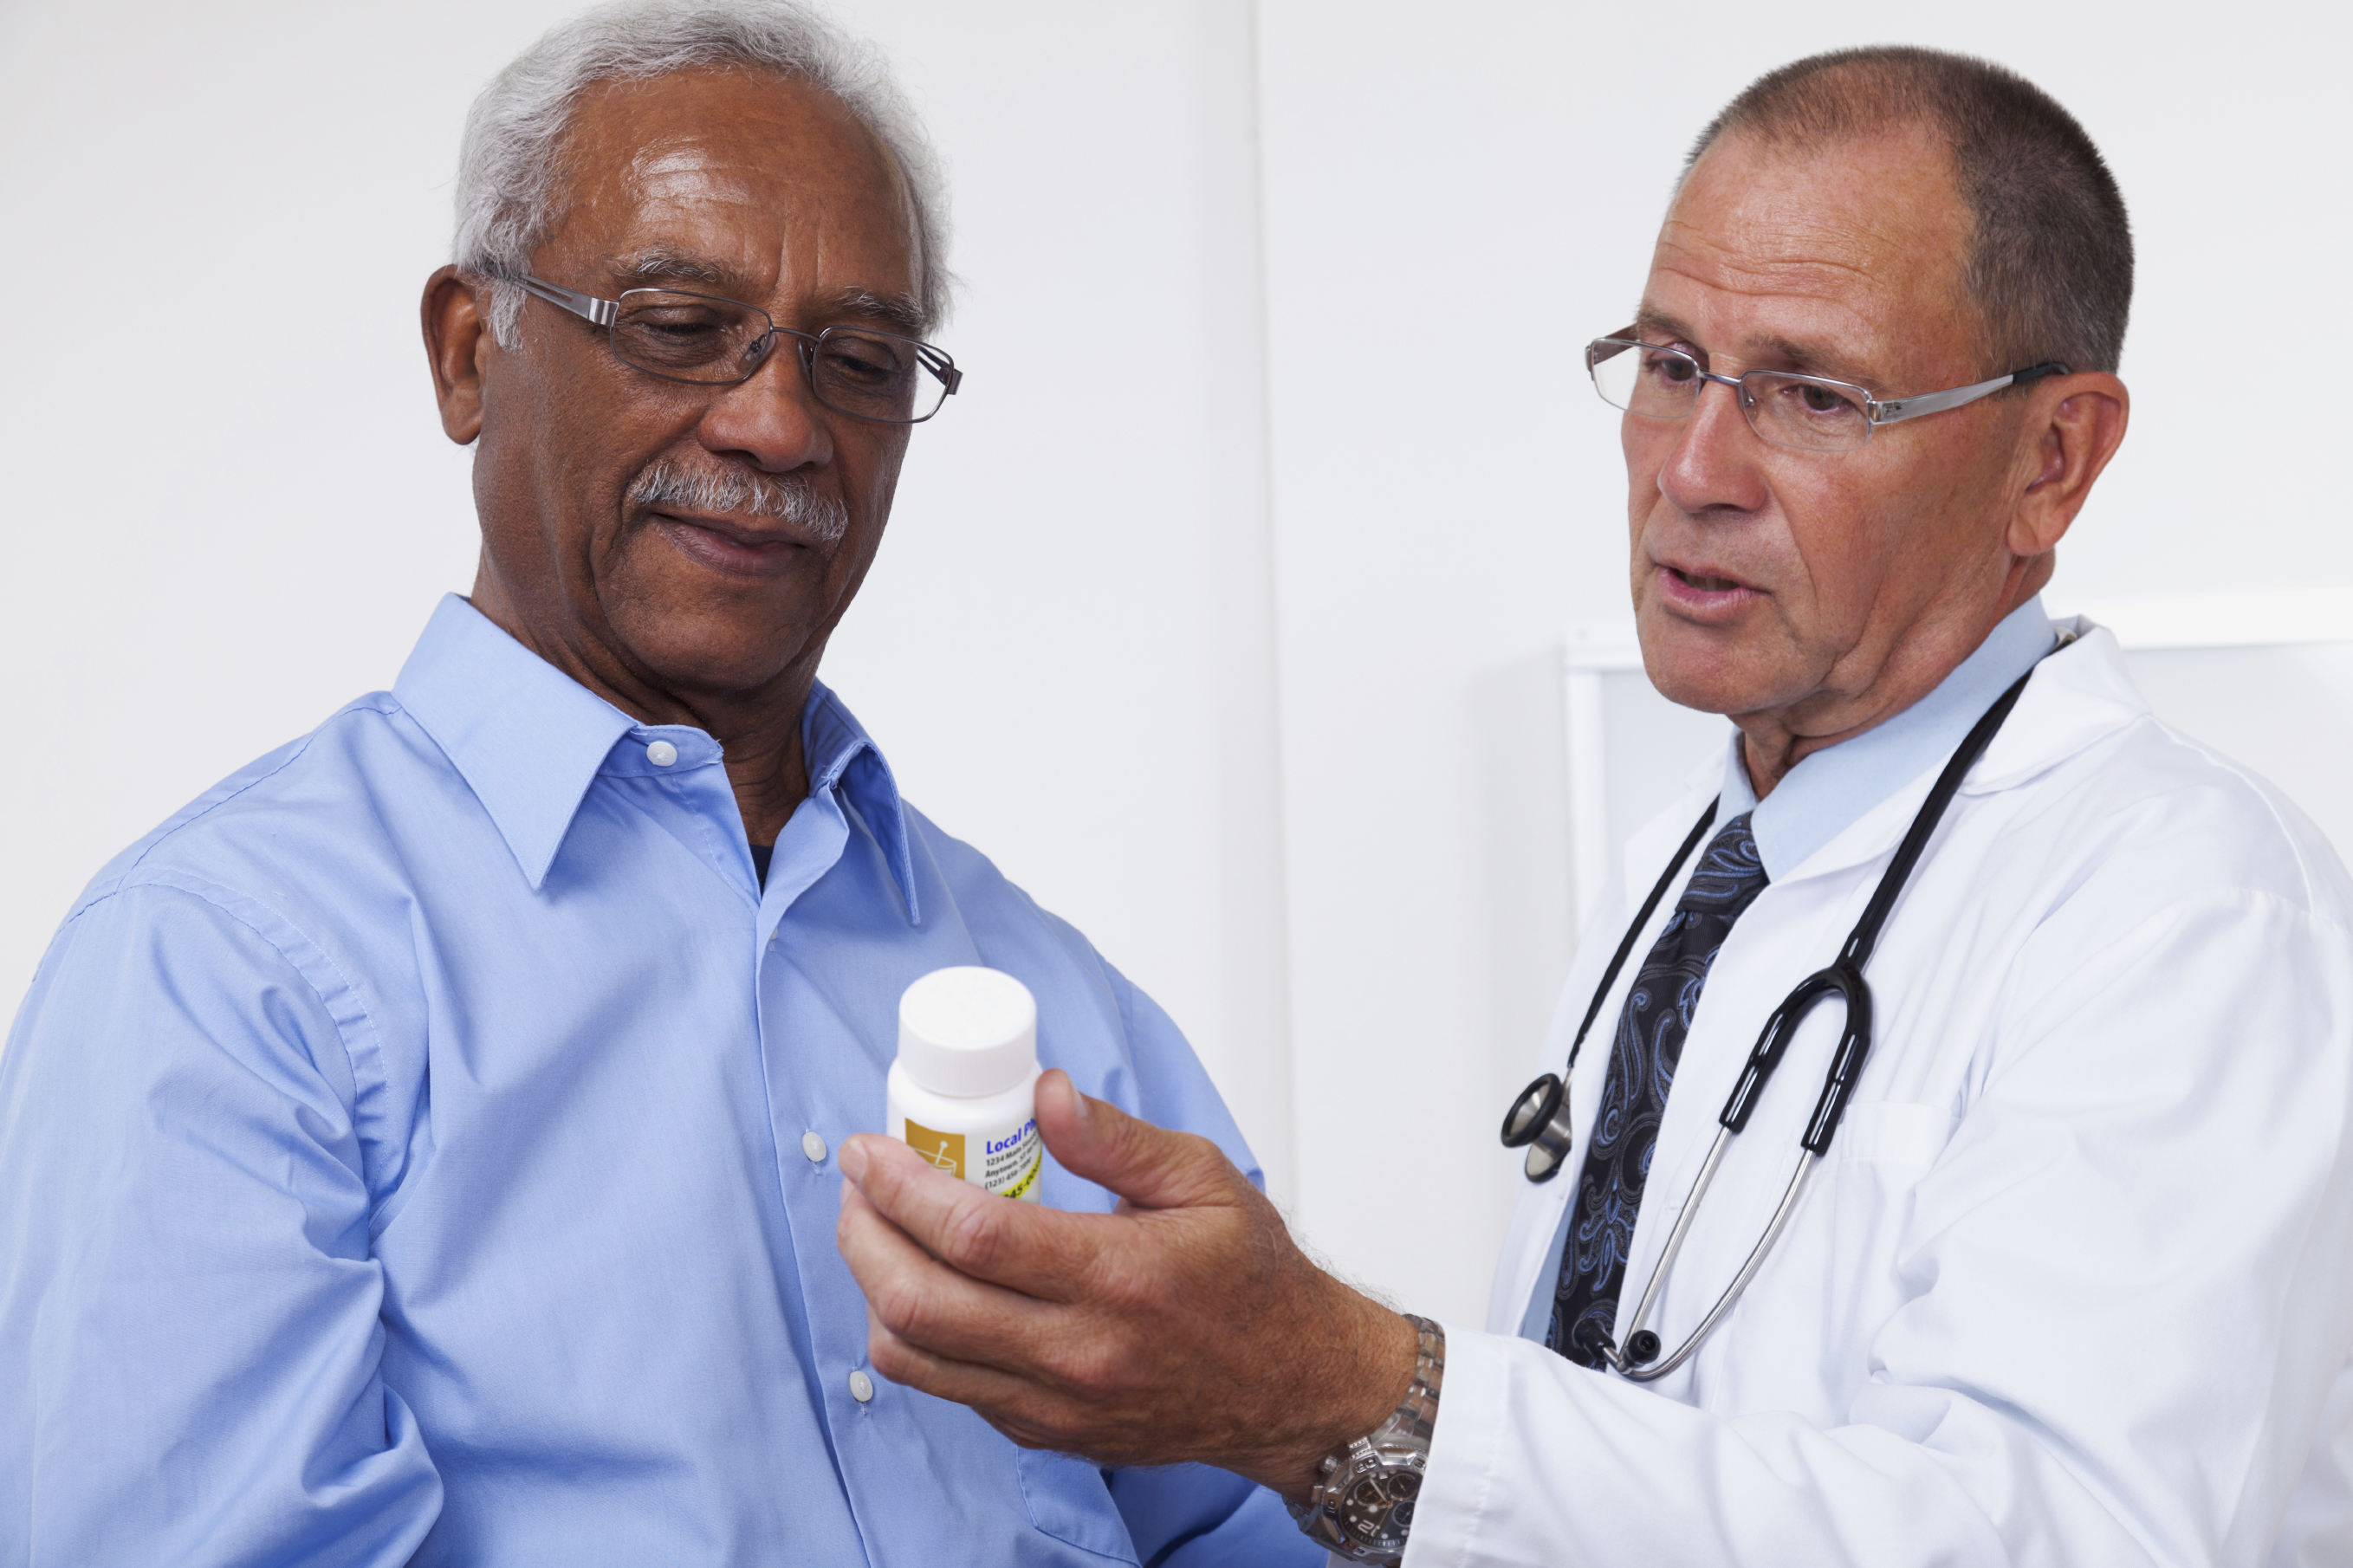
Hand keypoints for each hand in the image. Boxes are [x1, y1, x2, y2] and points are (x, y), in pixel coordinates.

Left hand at [835, 1069, 1416, 1494]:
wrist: (1290, 1387)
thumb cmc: (1251, 1279)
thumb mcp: (1203, 1180)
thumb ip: (1116, 1138)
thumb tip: (1044, 1092)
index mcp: (1117, 1277)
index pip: (973, 1234)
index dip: (901, 1187)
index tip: (871, 1150)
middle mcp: (1077, 1352)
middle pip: (919, 1303)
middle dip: (863, 1235)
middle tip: (857, 1187)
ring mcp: (1055, 1403)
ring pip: (915, 1358)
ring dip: (872, 1288)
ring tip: (875, 1232)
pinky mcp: (1044, 1432)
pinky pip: (948, 1388)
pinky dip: (914, 1334)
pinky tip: (925, 1282)